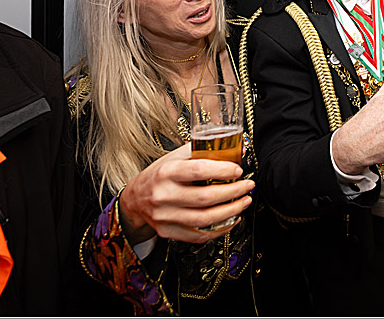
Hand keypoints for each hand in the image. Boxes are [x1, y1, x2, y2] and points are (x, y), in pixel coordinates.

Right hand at [119, 144, 254, 245]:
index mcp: (166, 173)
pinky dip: (219, 229)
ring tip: (245, 201)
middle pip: (205, 198)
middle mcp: (164, 195)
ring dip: (231, 211)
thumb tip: (230, 149)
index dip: (222, 171)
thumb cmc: (159, 174)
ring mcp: (165, 216)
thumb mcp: (173, 157)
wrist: (135, 198)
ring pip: (205, 219)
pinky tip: (232, 219)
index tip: (238, 170)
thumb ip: (199, 152)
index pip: (199, 171)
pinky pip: (199, 235)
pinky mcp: (168, 231)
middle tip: (248, 186)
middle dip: (233, 192)